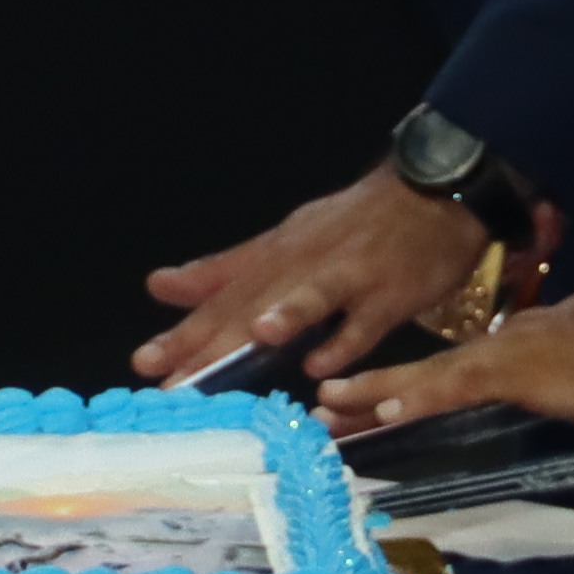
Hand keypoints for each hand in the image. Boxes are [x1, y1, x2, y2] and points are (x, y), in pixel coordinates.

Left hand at [138, 171, 519, 387]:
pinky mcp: (391, 292)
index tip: (144, 363)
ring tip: (256, 338)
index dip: (184, 331)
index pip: (221, 296)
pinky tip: (322, 365)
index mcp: (275, 256)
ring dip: (286, 313)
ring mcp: (349, 276)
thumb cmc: (351, 227)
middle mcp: (303, 264)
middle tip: (175, 383)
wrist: (429, 190)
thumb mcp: (283, 242)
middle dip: (214, 340)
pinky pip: (367, 320)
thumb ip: (224, 270)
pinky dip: (346, 340)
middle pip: (254, 303)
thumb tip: (159, 285)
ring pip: (313, 295)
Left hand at [324, 273, 573, 446]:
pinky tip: (374, 411)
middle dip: (377, 393)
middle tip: (325, 409)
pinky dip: (411, 397)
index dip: (419, 387)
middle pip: (432, 373)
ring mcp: (513, 354)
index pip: (464, 371)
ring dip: (374, 396)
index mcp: (536, 348)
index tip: (382, 402)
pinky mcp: (519, 368)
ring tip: (324, 411)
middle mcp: (513, 346)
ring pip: (428, 377)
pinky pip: (453, 386)